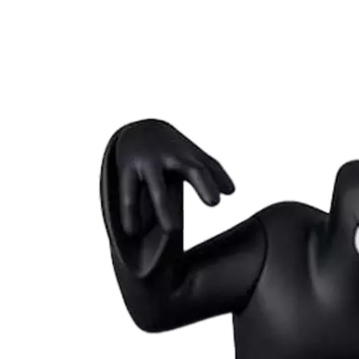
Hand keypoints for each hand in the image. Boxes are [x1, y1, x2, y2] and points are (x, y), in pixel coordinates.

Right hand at [114, 118, 235, 234]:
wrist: (138, 127)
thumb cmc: (171, 148)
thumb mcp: (192, 155)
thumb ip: (212, 172)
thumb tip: (231, 191)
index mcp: (187, 156)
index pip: (202, 168)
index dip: (210, 183)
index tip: (215, 201)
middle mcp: (170, 157)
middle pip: (187, 171)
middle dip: (202, 183)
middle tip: (213, 202)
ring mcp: (148, 162)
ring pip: (157, 187)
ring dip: (164, 208)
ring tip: (172, 231)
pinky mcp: (127, 168)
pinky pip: (129, 193)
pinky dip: (130, 212)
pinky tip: (132, 231)